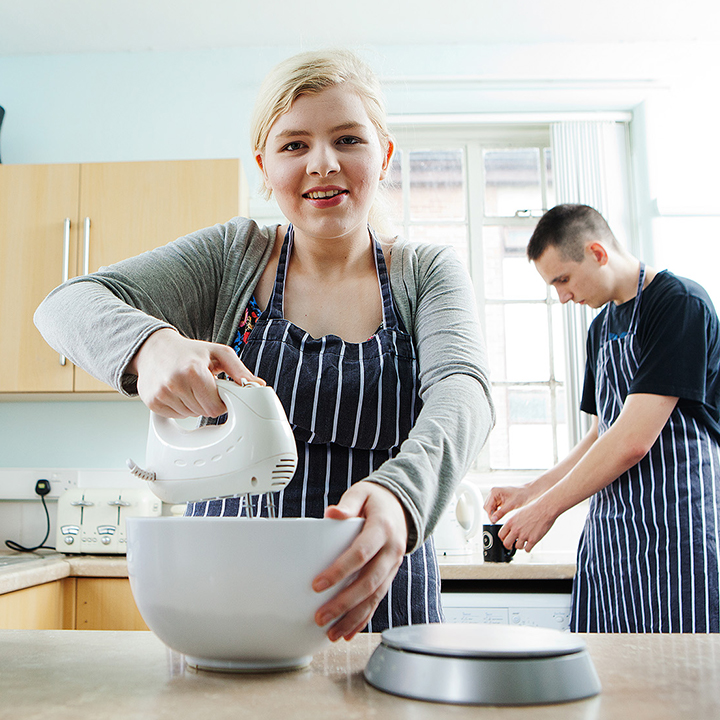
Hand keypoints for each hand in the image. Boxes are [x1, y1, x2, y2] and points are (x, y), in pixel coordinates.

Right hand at [131, 328, 263, 417]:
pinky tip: (179, 391)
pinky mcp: (151, 402)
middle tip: (203, 385)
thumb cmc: (190, 351)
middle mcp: (174, 383)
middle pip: (203, 412)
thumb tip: (258, 385)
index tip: (219, 391)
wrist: (155, 348)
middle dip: (208, 401)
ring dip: (194, 404)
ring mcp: (161, 394)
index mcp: (193, 371)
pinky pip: (176, 416)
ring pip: (190, 415)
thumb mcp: (219, 353)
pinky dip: (180, 407)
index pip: (215, 407)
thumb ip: (239, 370)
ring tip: (190, 386)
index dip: (221, 401)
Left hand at [312, 482, 407, 641]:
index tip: (318, 584)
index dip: (340, 571)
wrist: (402, 506)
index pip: (361, 554)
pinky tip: (348, 632)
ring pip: (375, 597)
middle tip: (320, 615)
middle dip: (344, 602)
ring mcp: (393, 565)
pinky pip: (378, 600)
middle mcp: (392, 550)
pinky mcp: (390, 575)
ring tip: (331, 632)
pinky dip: (364, 618)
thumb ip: (348, 503)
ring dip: (353, 617)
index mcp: (383, 529)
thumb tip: (332, 514)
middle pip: (368, 582)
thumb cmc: (376, 500)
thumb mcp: (363, 492)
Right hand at [483, 485, 530, 523]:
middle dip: (492, 514)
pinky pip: (494, 507)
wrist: (528, 492)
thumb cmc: (521, 495)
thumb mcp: (511, 505)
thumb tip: (493, 519)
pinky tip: (501, 514)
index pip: (488, 506)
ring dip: (494, 513)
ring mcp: (495, 495)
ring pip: (490, 507)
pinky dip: (497, 511)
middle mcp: (493, 492)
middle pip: (487, 507)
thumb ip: (501, 512)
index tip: (493, 522)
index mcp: (495, 491)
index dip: (490, 515)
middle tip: (497, 521)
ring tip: (500, 517)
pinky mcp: (499, 499)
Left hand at [497, 497, 556, 552]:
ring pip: (517, 547)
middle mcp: (515, 529)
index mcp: (510, 522)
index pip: (501, 535)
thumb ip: (513, 523)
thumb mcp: (518, 514)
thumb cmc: (533, 509)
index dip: (503, 538)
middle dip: (509, 546)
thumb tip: (510, 530)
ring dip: (520, 546)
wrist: (545, 509)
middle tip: (512, 545)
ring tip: (524, 542)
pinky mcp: (533, 540)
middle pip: (506, 543)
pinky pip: (527, 550)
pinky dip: (528, 548)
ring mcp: (524, 535)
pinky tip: (530, 544)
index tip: (506, 539)